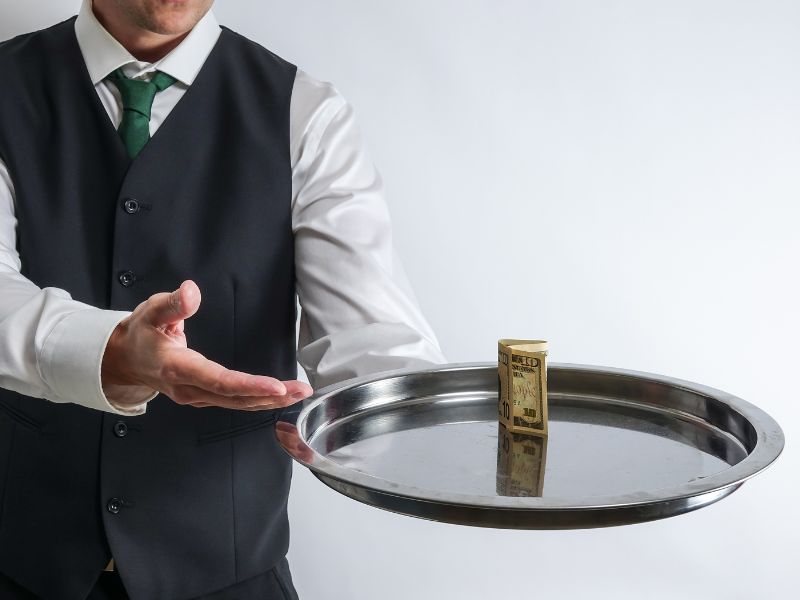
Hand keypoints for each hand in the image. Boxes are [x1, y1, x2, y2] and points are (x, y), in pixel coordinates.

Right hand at [101, 280, 312, 410]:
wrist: (124, 359)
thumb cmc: (140, 334)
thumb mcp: (151, 311)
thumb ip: (174, 303)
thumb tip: (192, 290)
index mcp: (178, 368)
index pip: (219, 380)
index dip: (249, 385)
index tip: (276, 386)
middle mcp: (189, 388)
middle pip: (235, 397)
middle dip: (271, 396)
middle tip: (302, 389)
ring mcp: (196, 396)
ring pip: (237, 404)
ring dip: (270, 400)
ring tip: (299, 392)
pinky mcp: (203, 397)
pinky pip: (234, 402)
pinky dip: (258, 400)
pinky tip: (278, 396)